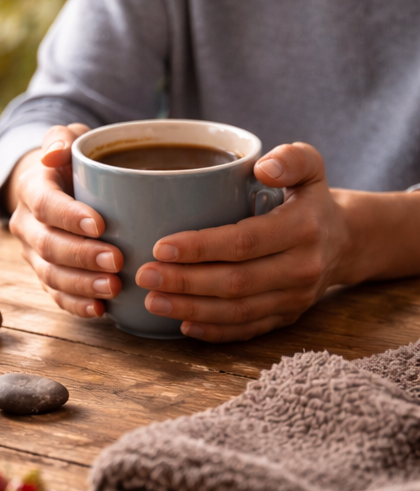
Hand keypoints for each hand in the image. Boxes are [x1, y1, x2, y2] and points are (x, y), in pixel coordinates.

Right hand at [7, 123, 122, 318]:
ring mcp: (34, 253)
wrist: (54, 185)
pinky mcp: (46, 274)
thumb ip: (62, 138)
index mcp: (32, 189)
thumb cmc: (72, 160)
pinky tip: (101, 310)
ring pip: (50, 274)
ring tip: (114, 288)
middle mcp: (27, 224)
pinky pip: (56, 295)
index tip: (101, 224)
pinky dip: (77, 305)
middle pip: (48, 245)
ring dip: (82, 284)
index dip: (69, 217)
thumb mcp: (68, 137)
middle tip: (117, 260)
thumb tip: (54, 154)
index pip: (45, 205)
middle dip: (82, 256)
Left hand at [135, 142, 350, 341]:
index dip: (200, 247)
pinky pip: (249, 330)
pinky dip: (214, 332)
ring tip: (152, 301)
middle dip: (185, 282)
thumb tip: (264, 167)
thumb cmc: (309, 200)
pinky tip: (182, 326)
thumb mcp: (310, 167)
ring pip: (238, 311)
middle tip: (144, 275)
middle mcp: (302, 267)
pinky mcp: (288, 317)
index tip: (160, 247)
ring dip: (191, 309)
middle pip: (236, 282)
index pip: (244, 241)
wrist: (345, 241)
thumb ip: (291, 158)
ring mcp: (296, 297)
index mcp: (303, 228)